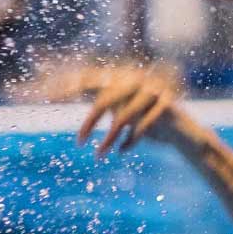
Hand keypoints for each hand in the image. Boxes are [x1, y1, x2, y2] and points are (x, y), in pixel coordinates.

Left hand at [45, 63, 184, 157]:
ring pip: (123, 118)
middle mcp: (136, 80)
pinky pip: (144, 127)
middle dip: (89, 123)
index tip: (48, 98)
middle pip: (105, 100)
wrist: (184, 131)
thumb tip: (68, 94)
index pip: (90, 80)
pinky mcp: (168, 105)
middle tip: (79, 143)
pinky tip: (121, 152)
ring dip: (109, 140)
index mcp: (122, 78)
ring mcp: (153, 91)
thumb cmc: (146, 122)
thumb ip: (103, 103)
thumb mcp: (121, 112)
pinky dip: (130, 141)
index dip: (69, 86)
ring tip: (98, 155)